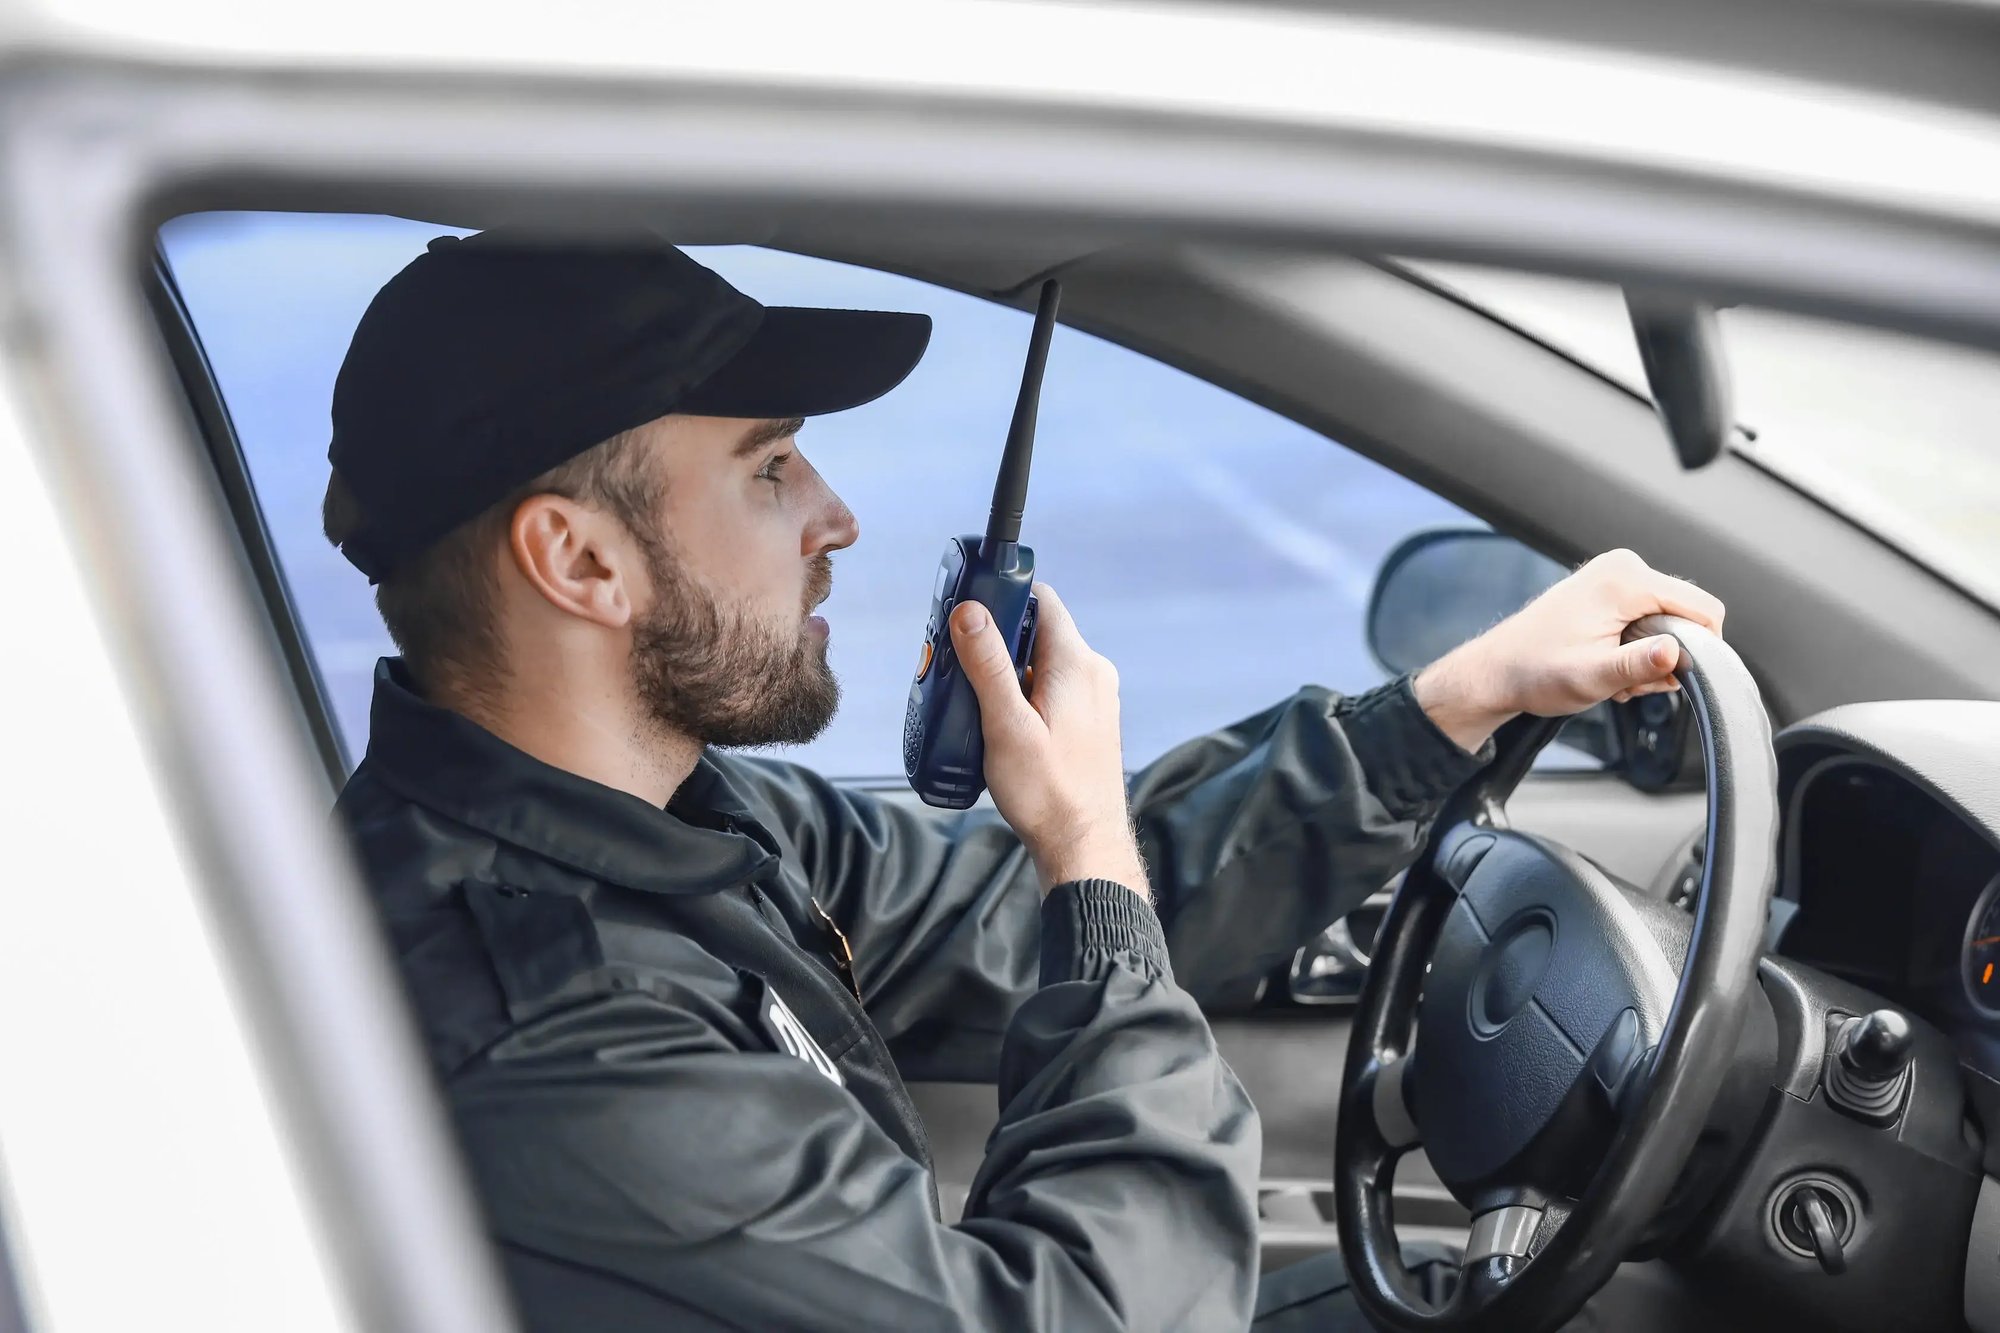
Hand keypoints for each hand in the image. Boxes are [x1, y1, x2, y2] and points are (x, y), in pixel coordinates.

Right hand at [948, 584, 1148, 897]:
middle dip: (996, 641)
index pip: (1040, 600)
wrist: (1083, 845)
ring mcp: (1094, 698)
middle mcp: (1093, 673)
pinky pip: (1052, 688)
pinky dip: (1023, 694)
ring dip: (1006, 673)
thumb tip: (970, 611)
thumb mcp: (1006, 725)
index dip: (1002, 597)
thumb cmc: (1047, 792)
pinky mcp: (1089, 721)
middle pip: (1037, 631)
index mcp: (1077, 664)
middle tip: (958, 664)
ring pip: (1042, 663)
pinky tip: (998, 722)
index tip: (967, 610)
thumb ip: (988, 665)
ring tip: (973, 700)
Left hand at [1414, 549, 1726, 752]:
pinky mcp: (1611, 588)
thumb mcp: (1592, 676)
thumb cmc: (1536, 672)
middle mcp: (1625, 567)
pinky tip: (1609, 662)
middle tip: (1629, 682)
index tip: (1670, 677)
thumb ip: (1638, 665)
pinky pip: (1650, 618)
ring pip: (1670, 621)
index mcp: (1625, 580)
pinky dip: (1638, 647)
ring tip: (1614, 675)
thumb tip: (1677, 653)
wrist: (1497, 671)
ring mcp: (1617, 575)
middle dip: (1669, 655)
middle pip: (1687, 615)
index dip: (1702, 648)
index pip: (1704, 608)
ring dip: (1651, 656)